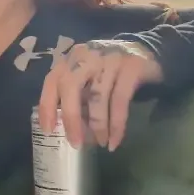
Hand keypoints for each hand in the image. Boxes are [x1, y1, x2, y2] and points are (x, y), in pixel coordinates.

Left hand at [38, 40, 162, 151]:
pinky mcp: (131, 67)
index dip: (47, 106)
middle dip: (70, 117)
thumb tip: (67, 127)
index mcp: (71, 59)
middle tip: (75, 143)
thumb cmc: (108, 70)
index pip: (52, 80)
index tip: (48, 130)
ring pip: (98, 96)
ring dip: (98, 125)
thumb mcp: (87, 77)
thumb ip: (75, 94)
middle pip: (70, 86)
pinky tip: (114, 141)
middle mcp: (87, 56)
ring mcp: (109, 60)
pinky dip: (117, 124)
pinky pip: (120, 100)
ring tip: (101, 143)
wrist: (146, 51)